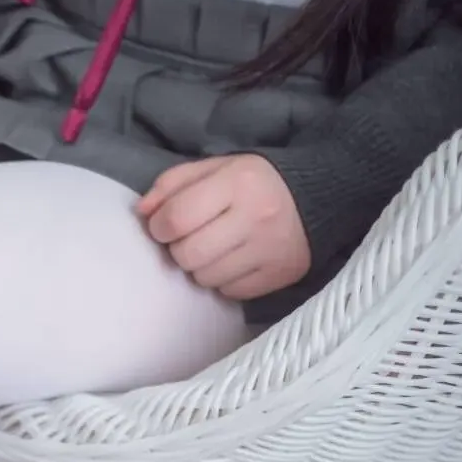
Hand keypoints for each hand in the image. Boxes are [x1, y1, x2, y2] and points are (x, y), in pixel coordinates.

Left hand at [137, 154, 310, 300]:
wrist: (320, 196)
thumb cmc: (255, 182)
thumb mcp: (216, 168)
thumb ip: (173, 184)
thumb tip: (142, 212)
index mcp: (237, 182)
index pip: (176, 218)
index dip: (160, 227)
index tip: (166, 225)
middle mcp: (256, 217)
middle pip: (187, 255)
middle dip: (180, 249)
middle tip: (193, 237)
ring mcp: (269, 250)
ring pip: (206, 278)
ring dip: (201, 267)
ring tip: (216, 248)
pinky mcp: (279, 275)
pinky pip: (230, 292)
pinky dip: (225, 280)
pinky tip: (236, 260)